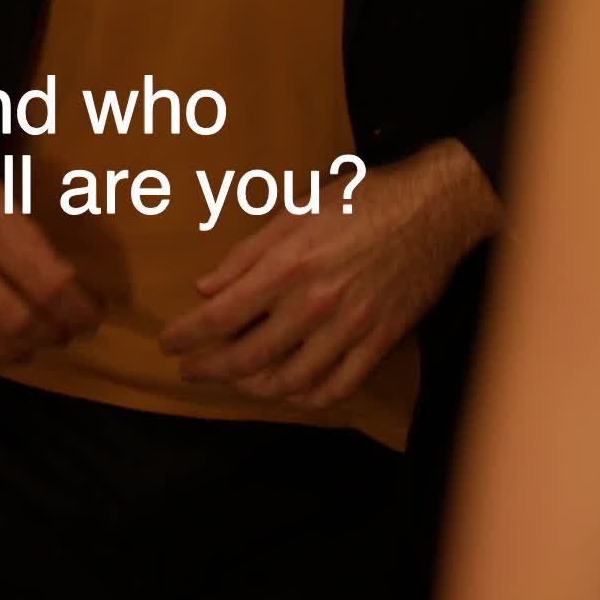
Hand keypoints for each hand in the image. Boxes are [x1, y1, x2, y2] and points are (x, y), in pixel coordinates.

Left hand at [159, 141, 500, 407]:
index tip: (168, 345)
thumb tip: (205, 288)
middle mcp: (315, 304)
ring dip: (253, 388)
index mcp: (288, 266)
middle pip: (249, 357)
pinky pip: (336, 387)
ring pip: (290, 381)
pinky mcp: (379, 342)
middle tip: (191, 370)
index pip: (222, 316)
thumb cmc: (359, 202)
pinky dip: (306, 397)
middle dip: (211, 369)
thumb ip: (247, 255)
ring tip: (235, 379)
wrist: (431, 210)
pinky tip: (289, 390)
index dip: (188, 336)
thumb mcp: (295, 213)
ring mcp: (349, 328)